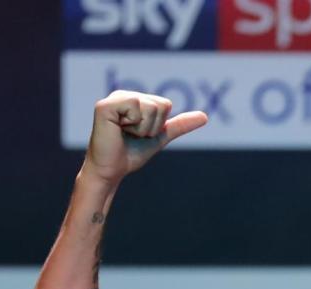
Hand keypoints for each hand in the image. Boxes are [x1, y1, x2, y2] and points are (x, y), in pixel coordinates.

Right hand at [81, 90, 207, 185]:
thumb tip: (205, 116)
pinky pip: (136, 107)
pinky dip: (133, 125)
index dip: (159, 125)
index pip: (166, 104)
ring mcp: (114, 98)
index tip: (141, 134)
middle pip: (161, 104)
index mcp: (135, 99)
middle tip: (133, 135)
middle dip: (152, 126)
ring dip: (143, 128)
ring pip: (151, 107)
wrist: (112, 170)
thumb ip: (179, 125)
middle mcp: (124, 94)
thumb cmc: (132, 153)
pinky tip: (117, 130)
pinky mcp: (105, 106)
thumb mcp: (160, 137)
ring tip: (125, 133)